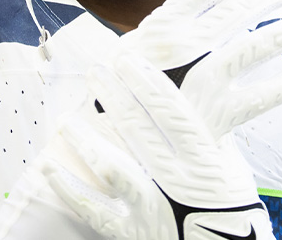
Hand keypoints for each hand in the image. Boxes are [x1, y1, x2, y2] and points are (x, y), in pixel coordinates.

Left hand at [42, 54, 275, 239]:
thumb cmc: (234, 214)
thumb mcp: (231, 169)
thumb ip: (209, 138)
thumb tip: (194, 99)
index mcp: (203, 159)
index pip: (171, 111)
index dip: (146, 82)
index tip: (127, 59)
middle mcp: (176, 180)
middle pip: (138, 129)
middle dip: (112, 96)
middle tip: (94, 72)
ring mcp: (152, 207)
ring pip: (111, 166)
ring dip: (85, 139)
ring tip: (66, 118)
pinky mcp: (132, 232)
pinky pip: (93, 209)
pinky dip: (68, 189)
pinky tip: (48, 169)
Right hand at [120, 0, 281, 135]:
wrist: (113, 142)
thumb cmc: (131, 86)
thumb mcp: (148, 43)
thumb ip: (185, 20)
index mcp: (162, 24)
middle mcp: (178, 47)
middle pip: (235, 13)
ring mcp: (194, 82)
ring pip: (251, 49)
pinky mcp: (211, 117)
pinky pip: (261, 97)